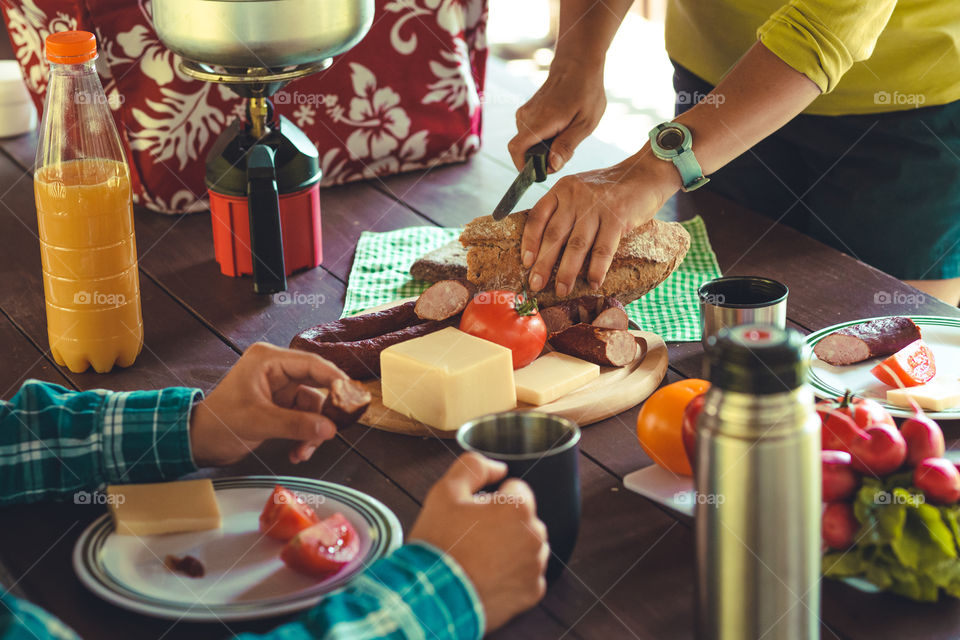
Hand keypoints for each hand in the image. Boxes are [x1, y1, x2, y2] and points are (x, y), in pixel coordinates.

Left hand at [190, 342, 346, 466]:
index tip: (352, 396)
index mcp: (268, 360)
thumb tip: (330, 429)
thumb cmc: (219, 423)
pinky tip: (298, 451)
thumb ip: (297, 424)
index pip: (311, 364)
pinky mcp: (280, 406)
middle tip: (336, 428)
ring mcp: (280, 389)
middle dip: (323, 413)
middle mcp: (277, 370)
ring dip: (312, 431)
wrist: (199, 442)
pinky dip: (304, 436)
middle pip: (316, 385)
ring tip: (304, 451)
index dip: (335, 379)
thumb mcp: (259, 422)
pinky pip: (304, 418)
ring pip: (313, 407)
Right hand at [409, 453, 548, 632]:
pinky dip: (511, 574)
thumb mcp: (445, 491)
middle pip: (523, 518)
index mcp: (519, 508)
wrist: (433, 597)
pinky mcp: (532, 592)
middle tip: (472, 537)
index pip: (516, 489)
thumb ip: (474, 467)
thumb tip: (498, 468)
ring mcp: (535, 566)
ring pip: (526, 545)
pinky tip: (487, 576)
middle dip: (503, 522)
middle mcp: (535, 536)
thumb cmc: (439, 544)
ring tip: (478, 558)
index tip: (474, 514)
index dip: (492, 498)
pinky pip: (526, 574)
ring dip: (510, 547)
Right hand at [508, 57, 605, 172]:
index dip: (525, 167)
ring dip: (544, 147)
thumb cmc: (585, 92)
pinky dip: (543, 138)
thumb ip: (567, 146)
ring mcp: (524, 114)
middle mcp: (526, 117)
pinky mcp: (525, 113)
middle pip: (524, 151)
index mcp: (540, 121)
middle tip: (565, 148)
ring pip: (528, 144)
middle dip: (542, 158)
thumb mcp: (585, 123)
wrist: (577, 64)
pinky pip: (530, 135)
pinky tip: (560, 127)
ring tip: (565, 133)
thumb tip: (551, 166)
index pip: (517, 150)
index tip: (545, 170)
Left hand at [523, 150, 680, 295]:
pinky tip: (593, 283)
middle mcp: (576, 196)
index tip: (525, 262)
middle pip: (554, 235)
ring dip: (567, 272)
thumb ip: (564, 210)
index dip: (529, 241)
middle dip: (543, 264)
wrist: (646, 173)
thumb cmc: (610, 188)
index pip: (538, 216)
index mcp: (562, 189)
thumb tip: (546, 247)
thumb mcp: (580, 190)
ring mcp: (597, 206)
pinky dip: (596, 269)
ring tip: (562, 290)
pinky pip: (603, 249)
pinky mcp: (618, 217)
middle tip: (536, 285)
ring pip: (576, 245)